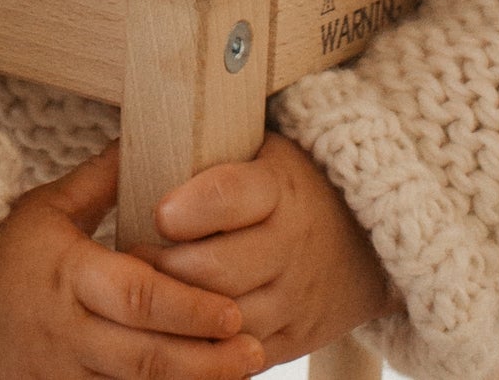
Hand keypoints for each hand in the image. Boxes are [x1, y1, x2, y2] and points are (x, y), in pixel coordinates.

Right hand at [0, 142, 266, 379]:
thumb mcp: (45, 206)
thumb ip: (100, 180)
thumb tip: (141, 139)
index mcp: (69, 275)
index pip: (136, 296)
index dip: (187, 307)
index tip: (232, 310)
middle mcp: (68, 332)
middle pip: (145, 355)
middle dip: (206, 358)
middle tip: (255, 348)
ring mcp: (60, 374)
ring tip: (239, 374)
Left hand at [131, 132, 401, 368]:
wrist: (365, 240)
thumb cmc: (288, 186)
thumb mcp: (263, 152)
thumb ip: (213, 152)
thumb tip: (137, 143)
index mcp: (279, 188)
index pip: (228, 195)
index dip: (188, 208)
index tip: (159, 213)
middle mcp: (291, 245)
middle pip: (215, 269)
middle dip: (164, 267)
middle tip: (132, 257)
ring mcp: (295, 298)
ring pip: (224, 319)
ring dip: (179, 311)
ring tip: (148, 295)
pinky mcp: (295, 339)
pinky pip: (241, 356)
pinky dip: (206, 347)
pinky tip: (178, 329)